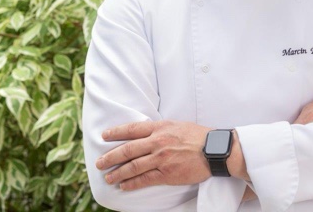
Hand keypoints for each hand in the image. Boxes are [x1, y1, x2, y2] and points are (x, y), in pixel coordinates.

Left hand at [95, 120, 211, 190]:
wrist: (213, 150)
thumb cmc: (197, 136)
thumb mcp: (177, 125)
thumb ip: (160, 129)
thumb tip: (146, 132)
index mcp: (160, 127)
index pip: (132, 129)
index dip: (116, 132)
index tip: (104, 136)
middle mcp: (158, 142)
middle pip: (128, 149)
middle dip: (111, 156)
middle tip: (99, 162)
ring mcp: (161, 158)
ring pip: (133, 166)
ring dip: (118, 173)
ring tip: (108, 177)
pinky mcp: (167, 174)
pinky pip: (145, 179)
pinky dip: (132, 184)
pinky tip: (124, 186)